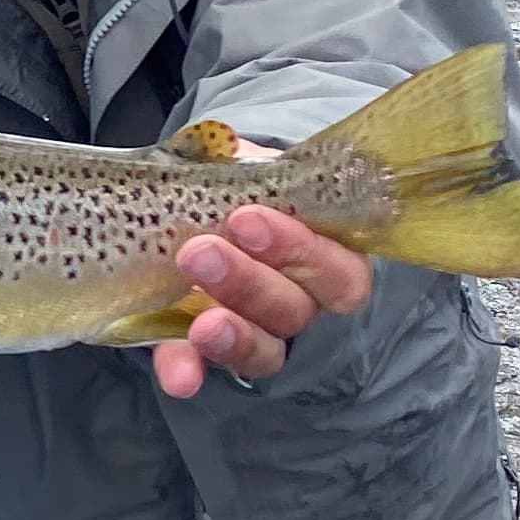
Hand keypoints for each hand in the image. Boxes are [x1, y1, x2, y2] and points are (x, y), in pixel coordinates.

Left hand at [155, 155, 372, 398]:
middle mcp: (298, 300)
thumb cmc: (227, 184)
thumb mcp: (235, 165)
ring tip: (201, 322)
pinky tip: (179, 376)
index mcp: (323, 252)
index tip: (248, 217)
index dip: (302, 250)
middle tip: (200, 253)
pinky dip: (188, 370)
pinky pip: (202, 368)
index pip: (340, 269)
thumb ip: (232, 158)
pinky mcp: (202, 348)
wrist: (179, 203)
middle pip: (296, 309)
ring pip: (265, 348)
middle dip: (250, 282)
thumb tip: (221, 143)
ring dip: (233, 335)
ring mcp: (253, 329)